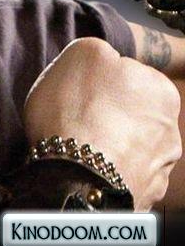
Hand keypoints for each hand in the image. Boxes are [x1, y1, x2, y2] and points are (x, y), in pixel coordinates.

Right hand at [23, 37, 181, 210]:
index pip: (125, 74)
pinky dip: (107, 170)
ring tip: (78, 145)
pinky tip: (86, 166)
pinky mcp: (146, 196)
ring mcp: (161, 167)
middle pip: (130, 110)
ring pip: (128, 144)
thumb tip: (104, 58)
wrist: (76, 177)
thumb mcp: (82, 53)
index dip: (97, 79)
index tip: (79, 89)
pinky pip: (122, 174)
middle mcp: (170, 128)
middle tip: (76, 115)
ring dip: (109, 143)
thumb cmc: (76, 110)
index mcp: (160, 89)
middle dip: (108, 112)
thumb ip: (99, 49)